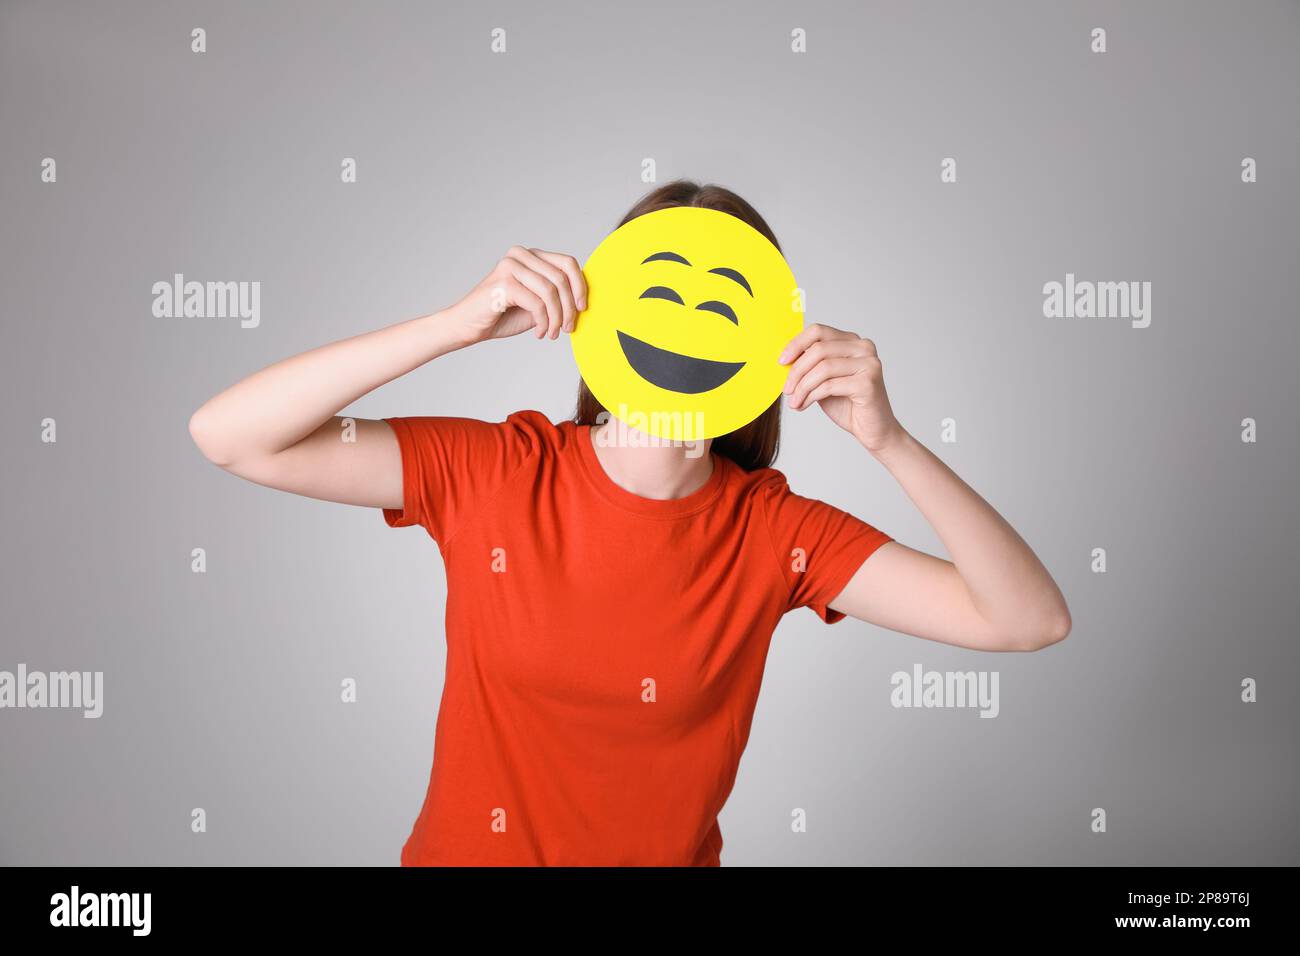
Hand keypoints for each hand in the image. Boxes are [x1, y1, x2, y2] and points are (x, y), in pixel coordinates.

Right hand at [445, 246, 586, 344]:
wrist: (468, 326)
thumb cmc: (503, 315)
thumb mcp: (538, 303)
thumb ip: (557, 295)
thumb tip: (584, 299)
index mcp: (530, 255)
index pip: (568, 263)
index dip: (580, 286)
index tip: (582, 309)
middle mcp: (520, 255)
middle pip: (561, 278)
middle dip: (569, 308)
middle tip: (567, 328)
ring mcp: (510, 266)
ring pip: (551, 291)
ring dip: (557, 318)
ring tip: (553, 333)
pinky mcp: (504, 282)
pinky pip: (537, 303)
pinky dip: (544, 322)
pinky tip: (540, 333)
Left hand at [779, 323, 903, 453]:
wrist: (873, 430)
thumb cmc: (848, 405)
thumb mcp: (823, 380)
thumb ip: (810, 365)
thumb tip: (785, 358)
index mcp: (853, 341)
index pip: (819, 331)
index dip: (796, 344)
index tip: (782, 361)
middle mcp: (864, 347)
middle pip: (818, 349)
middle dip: (796, 371)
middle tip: (786, 389)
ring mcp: (869, 364)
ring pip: (822, 367)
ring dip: (802, 387)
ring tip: (794, 402)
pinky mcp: (868, 383)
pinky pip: (829, 385)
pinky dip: (811, 396)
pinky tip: (803, 405)